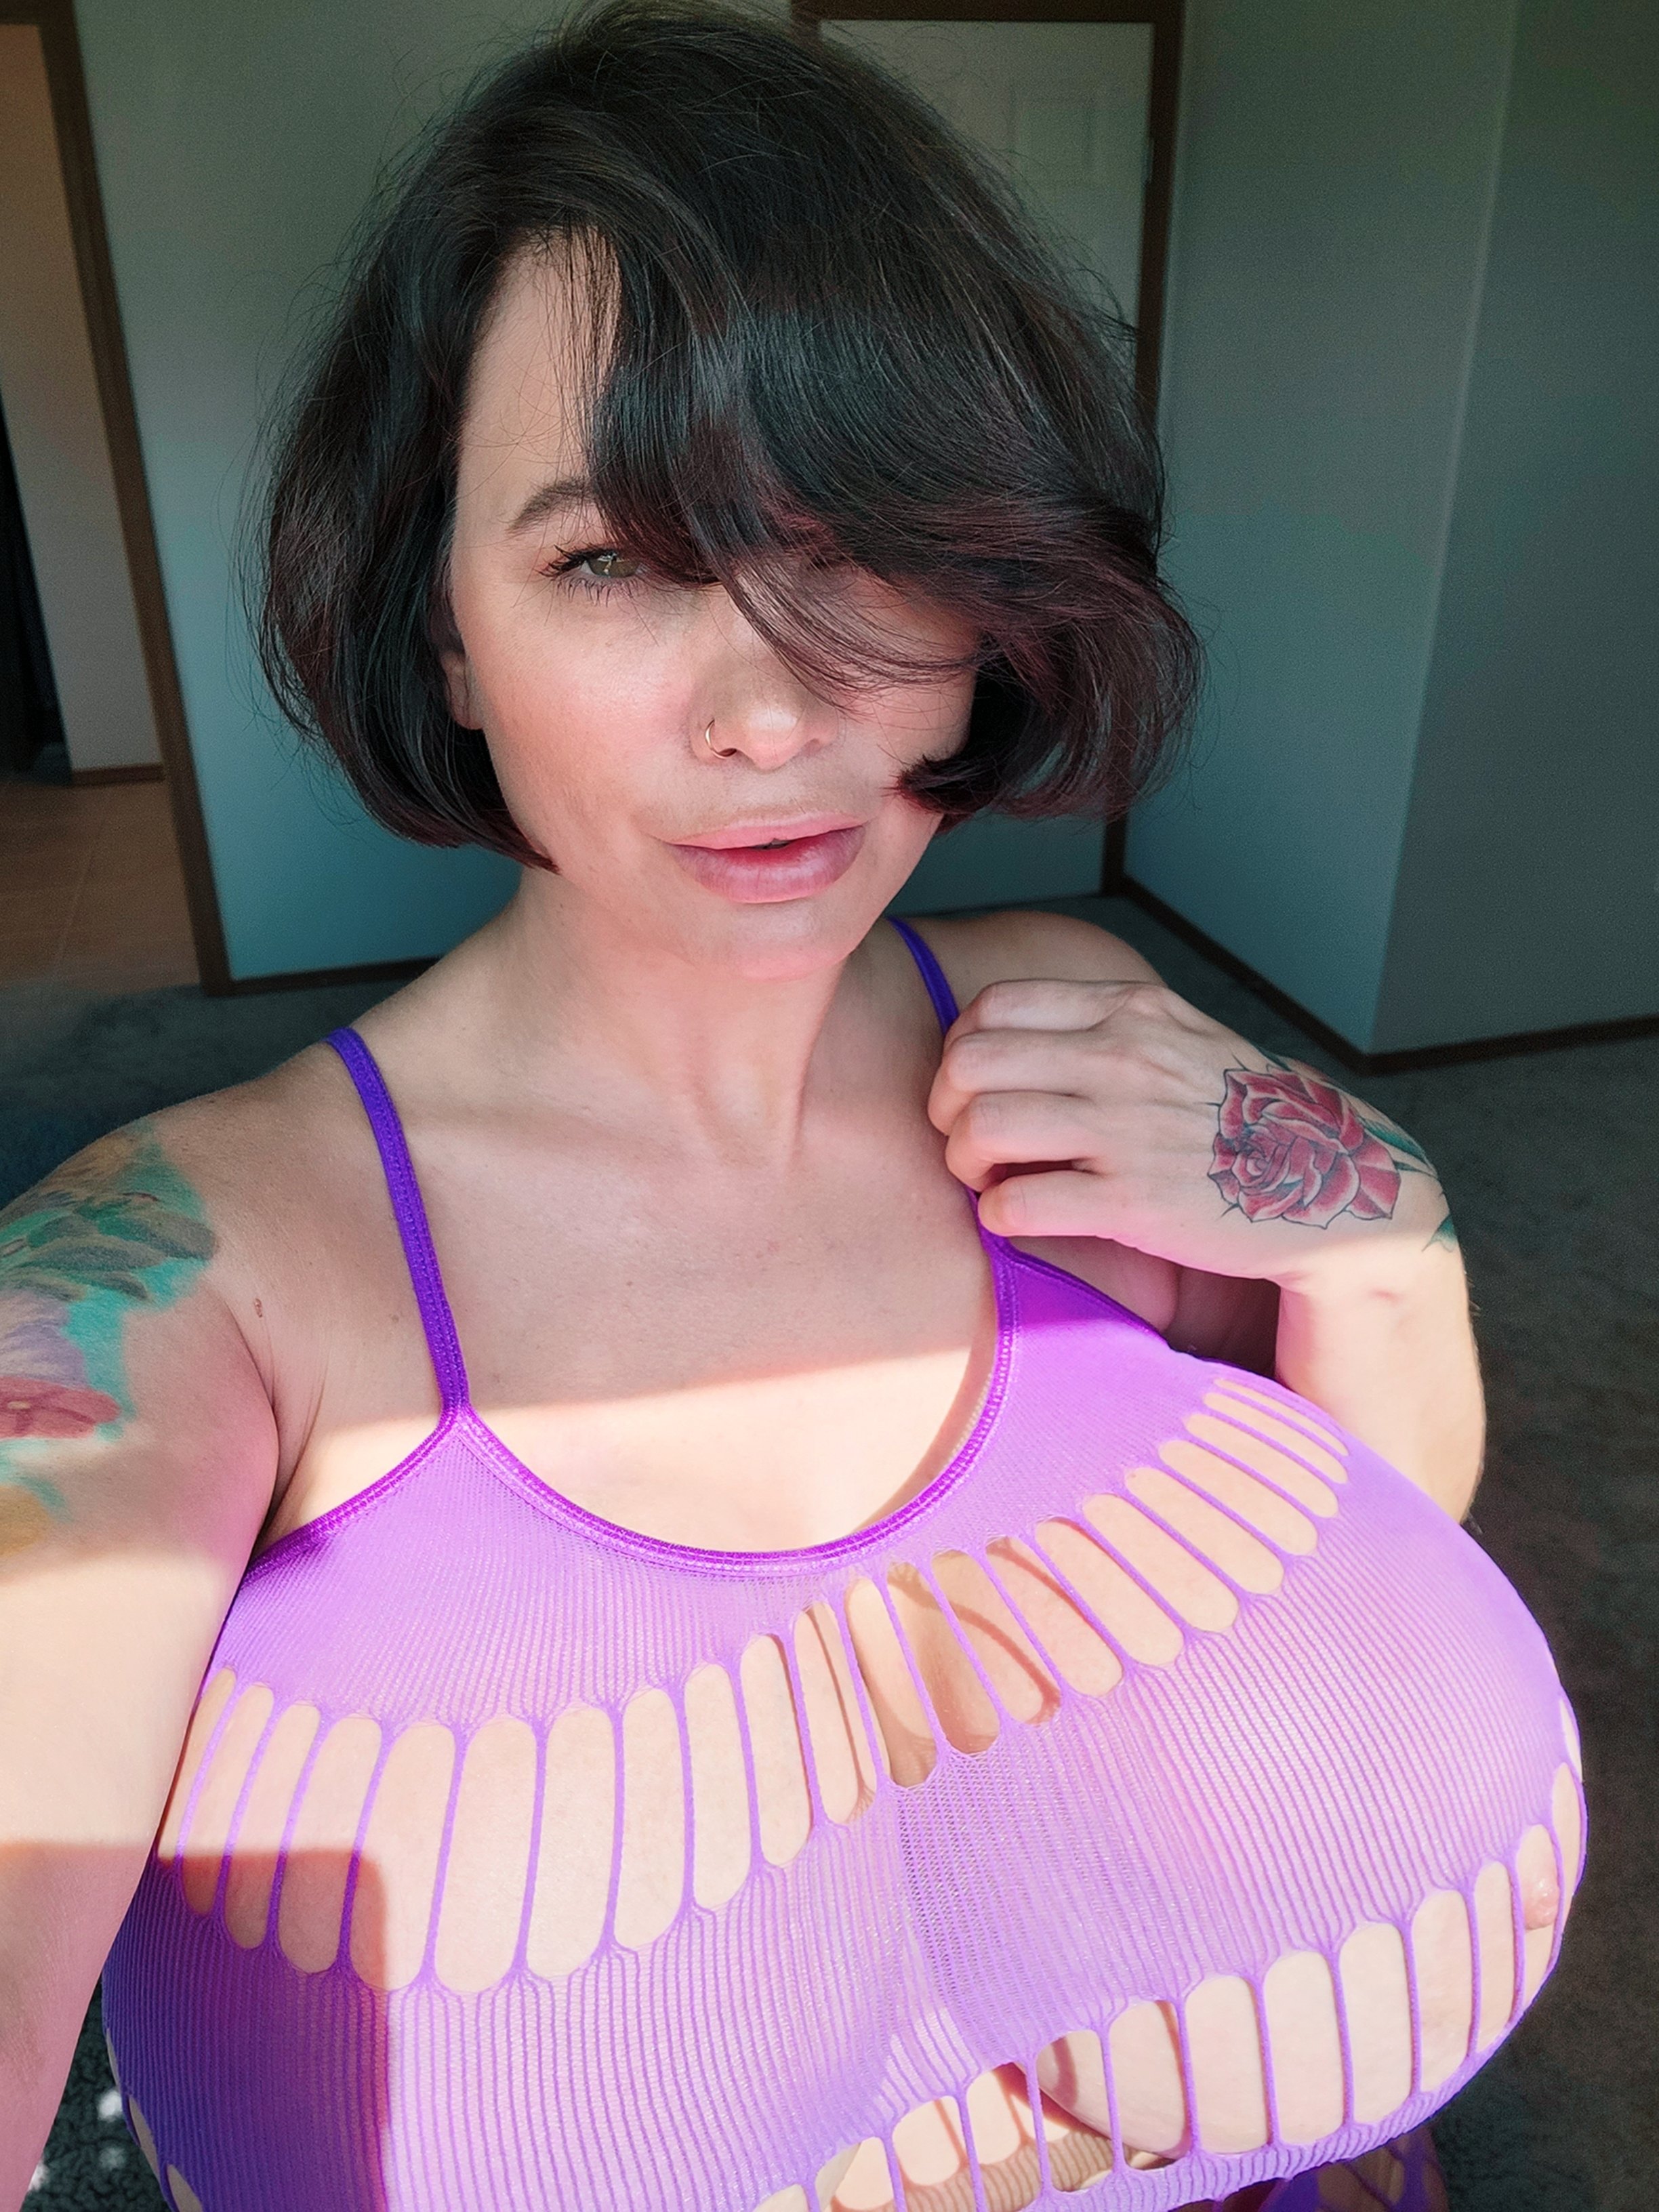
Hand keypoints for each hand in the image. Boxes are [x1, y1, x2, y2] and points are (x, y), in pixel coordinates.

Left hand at [926, 978, 1453, 1294]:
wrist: (1331, 1186)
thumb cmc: (1245, 1118)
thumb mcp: (1184, 1040)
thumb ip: (1110, 1026)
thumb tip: (1019, 1036)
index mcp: (1131, 1011)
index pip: (992, 1008)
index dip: (960, 1051)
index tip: (973, 1088)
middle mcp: (1122, 1059)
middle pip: (969, 1064)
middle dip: (946, 1107)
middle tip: (965, 1140)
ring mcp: (1125, 1130)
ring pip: (979, 1129)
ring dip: (964, 1163)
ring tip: (989, 1181)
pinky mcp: (1129, 1204)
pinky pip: (1013, 1205)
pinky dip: (996, 1217)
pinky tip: (1017, 1219)